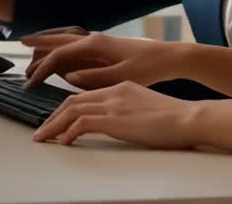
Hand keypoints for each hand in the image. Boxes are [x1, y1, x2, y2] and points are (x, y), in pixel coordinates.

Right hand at [22, 31, 183, 90]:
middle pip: (60, 38)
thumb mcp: (121, 77)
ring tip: (33, 45)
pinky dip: (63, 45)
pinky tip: (60, 53)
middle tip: (20, 42)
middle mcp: (94, 39)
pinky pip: (76, 43)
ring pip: (67, 38)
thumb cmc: (148, 67)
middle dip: (39, 42)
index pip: (60, 54)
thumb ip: (93, 77)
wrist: (168, 57)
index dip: (43, 67)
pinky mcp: (104, 47)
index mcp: (95, 45)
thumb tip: (69, 76)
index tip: (30, 81)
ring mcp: (99, 41)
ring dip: (50, 41)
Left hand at [31, 81, 200, 148]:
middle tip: (42, 131)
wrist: (189, 118)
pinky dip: (68, 132)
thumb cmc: (175, 118)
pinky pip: (81, 123)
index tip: (56, 121)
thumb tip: (119, 123)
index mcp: (122, 87)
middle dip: (53, 117)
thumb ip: (129, 110)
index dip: (66, 109)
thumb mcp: (146, 109)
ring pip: (72, 110)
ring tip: (43, 138)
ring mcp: (114, 103)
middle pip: (72, 101)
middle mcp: (114, 91)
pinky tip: (63, 143)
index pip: (84, 96)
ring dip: (53, 125)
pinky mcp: (115, 118)